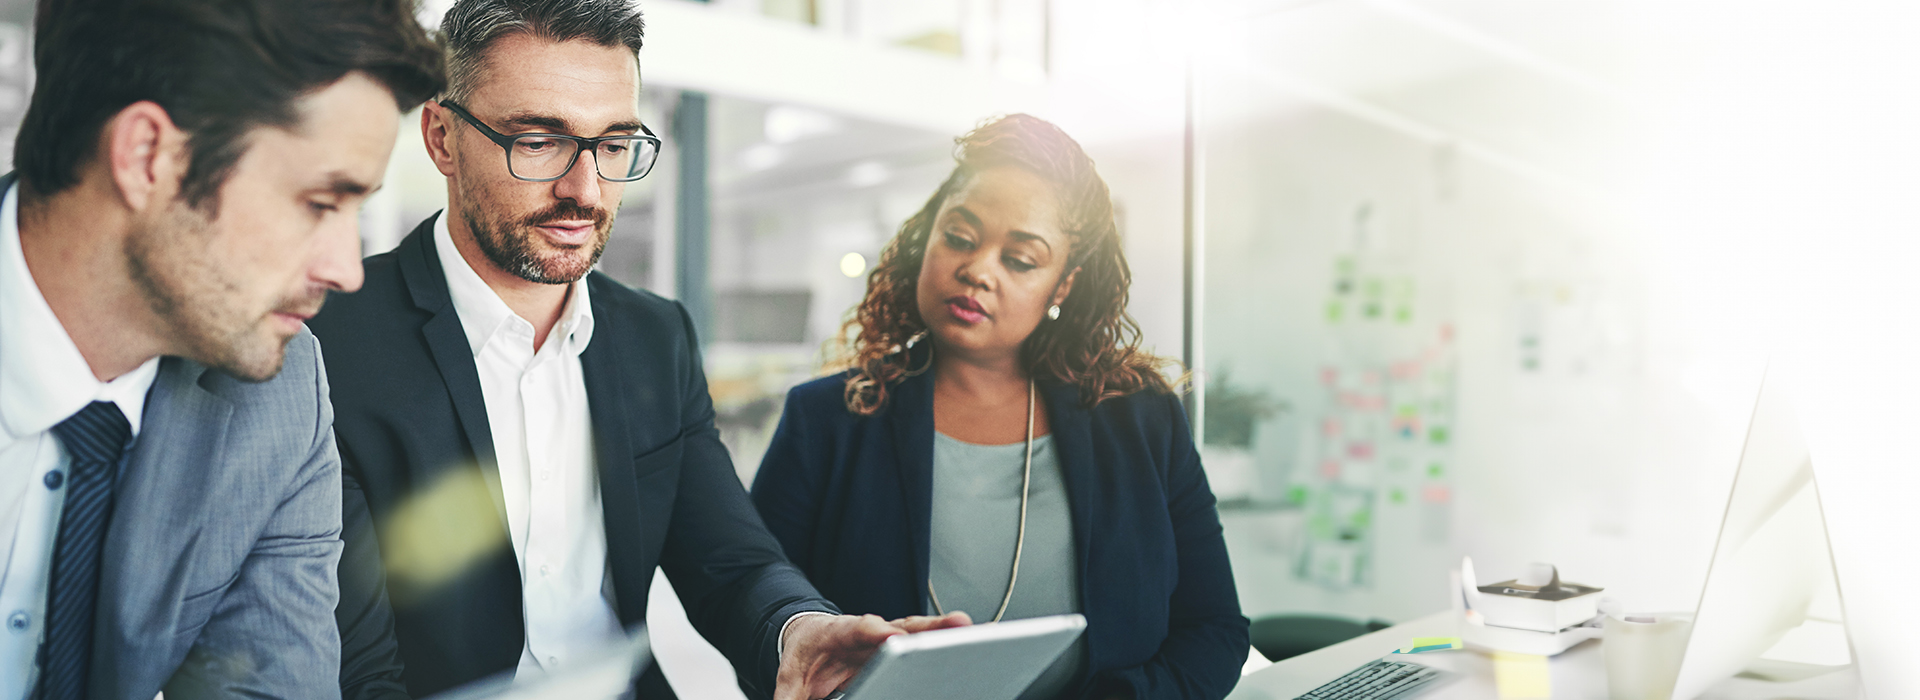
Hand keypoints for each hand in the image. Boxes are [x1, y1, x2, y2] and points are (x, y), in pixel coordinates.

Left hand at [775, 612, 973, 699]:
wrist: (809, 637)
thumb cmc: (804, 655)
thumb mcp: (788, 680)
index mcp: (839, 632)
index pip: (860, 628)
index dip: (876, 631)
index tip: (890, 635)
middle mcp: (870, 631)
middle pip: (901, 625)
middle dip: (928, 626)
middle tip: (956, 625)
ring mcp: (888, 637)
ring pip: (919, 631)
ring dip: (946, 631)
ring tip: (972, 630)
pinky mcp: (900, 646)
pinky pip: (924, 643)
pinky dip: (945, 643)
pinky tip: (970, 644)